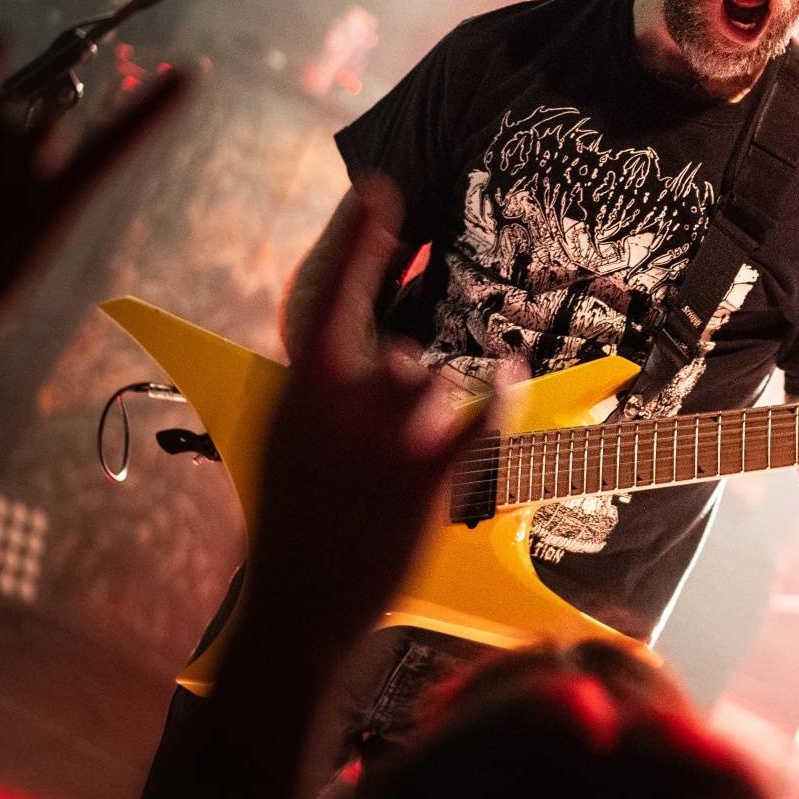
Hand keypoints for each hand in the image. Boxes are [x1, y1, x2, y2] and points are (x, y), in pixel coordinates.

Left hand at [0, 41, 189, 395]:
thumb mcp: (10, 278)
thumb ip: (38, 212)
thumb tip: (51, 138)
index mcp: (41, 232)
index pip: (106, 156)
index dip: (148, 113)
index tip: (186, 74)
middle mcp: (2, 197)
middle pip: (42, 131)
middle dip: (35, 139)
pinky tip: (0, 42)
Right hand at [236, 179, 498, 668]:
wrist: (299, 609)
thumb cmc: (293, 528)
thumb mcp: (287, 447)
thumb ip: (329, 397)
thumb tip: (386, 360)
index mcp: (298, 391)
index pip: (330, 297)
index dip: (355, 242)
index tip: (379, 189)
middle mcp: (340, 404)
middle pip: (398, 359)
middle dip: (401, 395)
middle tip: (375, 455)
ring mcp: (383, 439)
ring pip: (434, 388)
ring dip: (431, 418)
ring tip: (396, 469)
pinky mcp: (424, 477)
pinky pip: (478, 420)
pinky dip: (499, 400)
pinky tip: (512, 379)